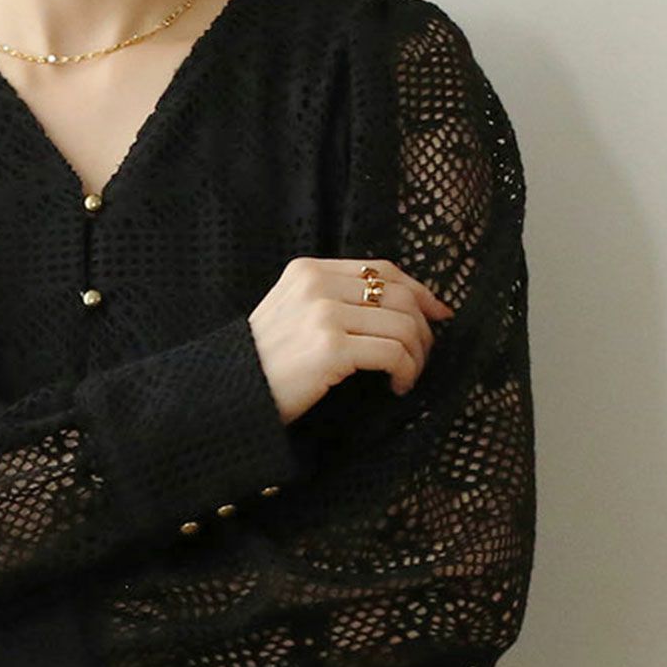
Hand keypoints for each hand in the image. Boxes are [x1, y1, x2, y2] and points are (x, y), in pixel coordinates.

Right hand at [247, 255, 454, 426]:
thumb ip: (332, 300)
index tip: (439, 313)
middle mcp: (316, 284)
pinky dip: (405, 372)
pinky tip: (396, 386)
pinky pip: (392, 353)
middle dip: (423, 328)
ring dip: (416, 355)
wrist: (227, 396)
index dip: (419, 290)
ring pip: (402, 324)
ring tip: (406, 377)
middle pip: (400, 295)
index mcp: (308, 271)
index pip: (382, 270)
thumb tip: (398, 307)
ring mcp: (323, 314)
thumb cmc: (263, 366)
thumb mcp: (292, 315)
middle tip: (422, 357)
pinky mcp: (330, 347)